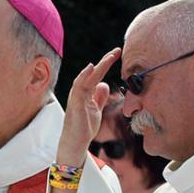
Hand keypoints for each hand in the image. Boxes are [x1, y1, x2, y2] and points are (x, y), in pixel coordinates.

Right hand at [58, 48, 120, 164]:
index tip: (117, 54)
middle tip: (117, 50)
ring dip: (98, 66)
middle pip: (93, 72)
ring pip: (87, 77)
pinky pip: (78, 87)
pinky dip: (83, 76)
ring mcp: (77, 97)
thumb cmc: (84, 127)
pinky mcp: (75, 103)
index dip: (107, 63)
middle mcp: (80, 91)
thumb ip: (99, 97)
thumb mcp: (96, 110)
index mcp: (87, 92)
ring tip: (109, 57)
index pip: (98, 75)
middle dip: (105, 61)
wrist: (76, 142)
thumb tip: (104, 84)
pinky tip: (90, 68)